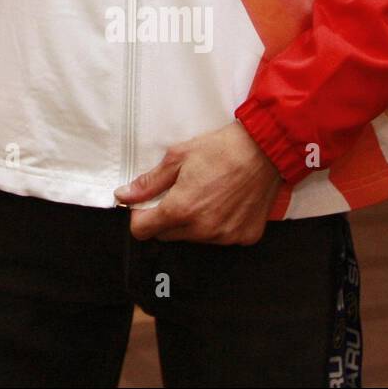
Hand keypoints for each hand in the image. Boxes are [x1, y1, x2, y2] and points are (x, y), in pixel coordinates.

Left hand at [114, 121, 283, 244]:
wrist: (263, 151)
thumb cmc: (220, 150)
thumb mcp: (177, 158)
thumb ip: (149, 183)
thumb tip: (123, 195)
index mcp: (181, 209)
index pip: (142, 231)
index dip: (138, 217)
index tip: (144, 205)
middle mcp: (203, 229)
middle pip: (166, 235)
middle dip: (164, 218)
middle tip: (176, 193)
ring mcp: (225, 237)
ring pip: (192, 238)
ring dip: (190, 223)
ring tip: (203, 194)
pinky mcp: (244, 238)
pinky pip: (219, 238)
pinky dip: (215, 225)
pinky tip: (222, 203)